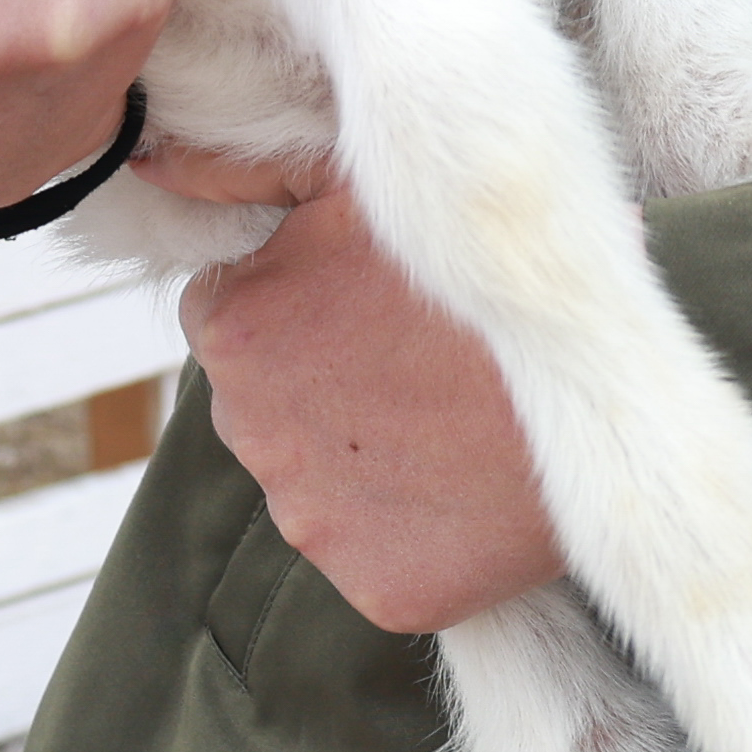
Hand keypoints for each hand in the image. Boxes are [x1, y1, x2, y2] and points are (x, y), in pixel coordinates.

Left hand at [151, 144, 563, 632]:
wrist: (603, 383)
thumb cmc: (478, 266)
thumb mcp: (359, 184)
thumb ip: (245, 172)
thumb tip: (148, 162)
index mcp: (234, 328)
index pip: (228, 312)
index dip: (293, 300)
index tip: (358, 299)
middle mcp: (249, 432)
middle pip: (262, 399)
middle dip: (318, 379)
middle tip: (411, 358)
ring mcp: (311, 521)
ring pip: (315, 478)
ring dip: (362, 453)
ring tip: (446, 417)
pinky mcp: (376, 588)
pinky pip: (374, 554)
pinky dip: (411, 527)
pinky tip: (463, 486)